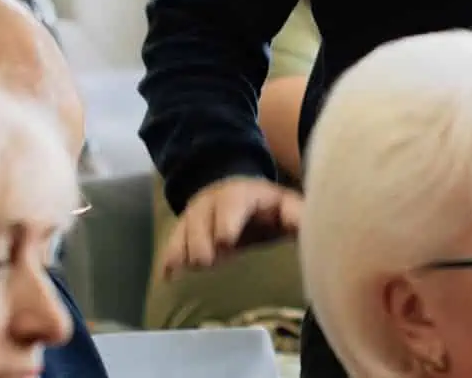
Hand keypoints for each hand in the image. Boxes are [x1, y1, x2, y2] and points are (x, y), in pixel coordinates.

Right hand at [161, 176, 303, 277]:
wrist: (238, 195)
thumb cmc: (268, 209)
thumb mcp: (285, 206)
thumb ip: (295, 215)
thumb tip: (304, 224)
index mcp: (242, 194)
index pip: (232, 202)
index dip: (227, 220)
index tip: (225, 241)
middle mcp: (213, 200)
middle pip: (201, 217)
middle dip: (201, 239)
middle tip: (204, 262)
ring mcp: (195, 214)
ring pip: (183, 229)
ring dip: (183, 249)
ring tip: (185, 269)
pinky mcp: (183, 230)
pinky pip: (172, 242)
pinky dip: (170, 259)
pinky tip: (167, 277)